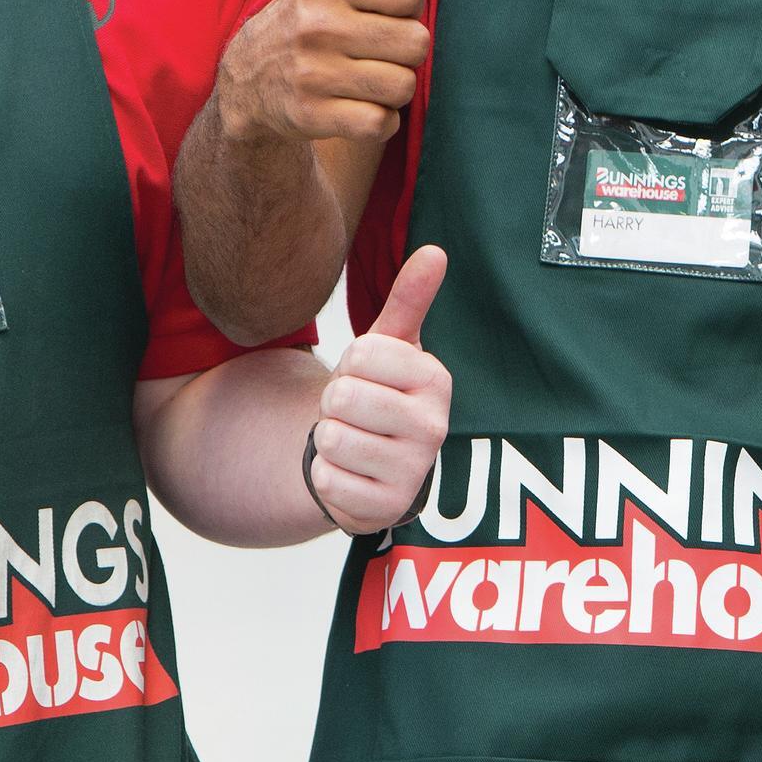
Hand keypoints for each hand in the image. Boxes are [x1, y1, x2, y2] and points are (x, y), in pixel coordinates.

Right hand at [218, 0, 429, 146]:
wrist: (249, 84)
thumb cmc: (307, 9)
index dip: (403, 5)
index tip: (374, 9)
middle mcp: (318, 23)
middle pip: (417, 43)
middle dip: (401, 49)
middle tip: (368, 46)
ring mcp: (313, 72)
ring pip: (403, 85)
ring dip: (390, 86)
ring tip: (359, 74)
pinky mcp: (312, 117)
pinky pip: (382, 123)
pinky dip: (376, 119)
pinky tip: (350, 104)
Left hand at [309, 247, 453, 532]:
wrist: (371, 466)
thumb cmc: (379, 396)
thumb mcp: (392, 349)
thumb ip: (409, 301)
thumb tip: (435, 251)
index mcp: (436, 380)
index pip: (362, 353)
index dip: (348, 364)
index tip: (365, 378)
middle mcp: (434, 427)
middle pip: (344, 397)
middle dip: (334, 404)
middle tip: (353, 414)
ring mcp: (412, 472)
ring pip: (332, 439)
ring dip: (328, 440)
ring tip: (352, 441)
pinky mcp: (384, 510)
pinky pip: (326, 480)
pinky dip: (326, 476)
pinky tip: (349, 474)